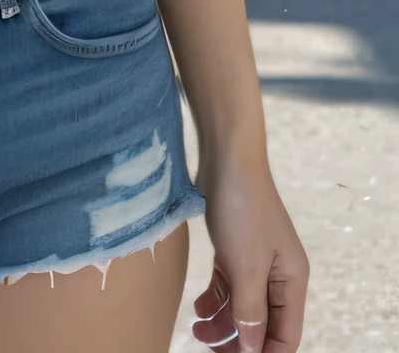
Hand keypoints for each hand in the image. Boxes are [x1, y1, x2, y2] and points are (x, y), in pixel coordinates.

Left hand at [193, 162, 307, 350]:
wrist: (226, 157)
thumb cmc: (242, 210)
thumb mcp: (246, 266)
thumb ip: (250, 311)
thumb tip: (253, 350)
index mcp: (291, 281)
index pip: (285, 336)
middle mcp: (278, 274)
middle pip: (263, 325)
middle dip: (239, 341)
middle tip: (208, 347)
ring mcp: (256, 260)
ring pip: (243, 307)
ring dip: (222, 323)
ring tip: (197, 329)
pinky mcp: (235, 248)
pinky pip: (229, 286)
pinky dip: (215, 299)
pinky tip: (199, 306)